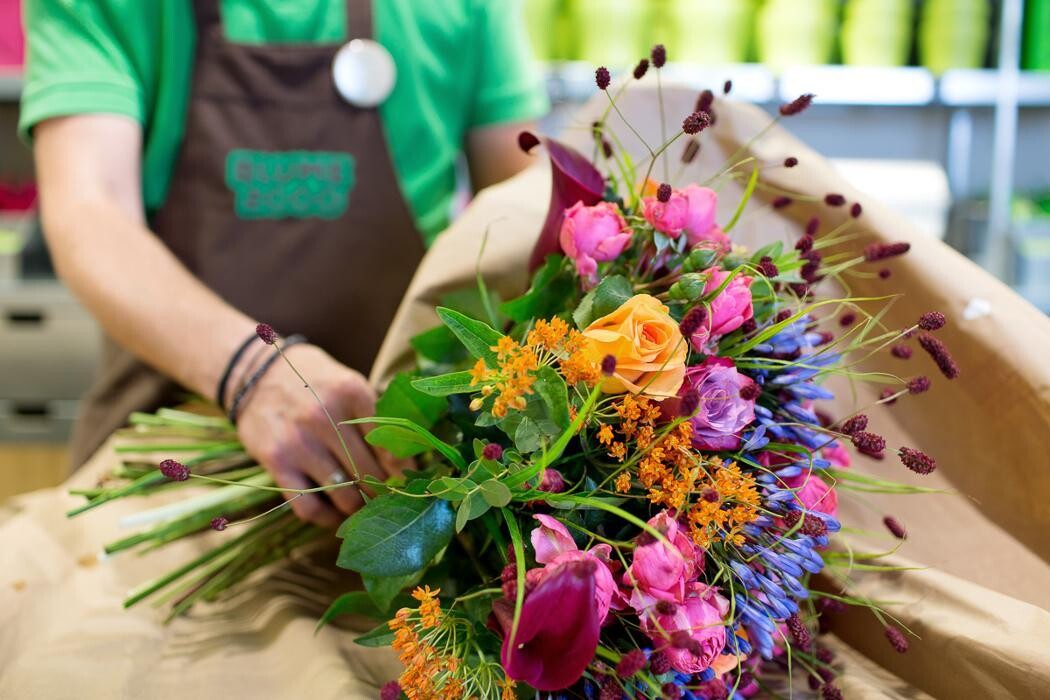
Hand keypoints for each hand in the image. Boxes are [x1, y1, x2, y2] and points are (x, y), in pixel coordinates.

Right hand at [236, 344, 410, 526]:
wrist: (256, 374)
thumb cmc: (315, 382)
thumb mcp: (349, 384)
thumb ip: (376, 416)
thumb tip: (408, 460)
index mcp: (351, 392)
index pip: (390, 443)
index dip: (405, 468)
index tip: (411, 480)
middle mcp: (325, 416)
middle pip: (369, 473)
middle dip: (384, 492)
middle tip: (391, 499)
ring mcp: (299, 441)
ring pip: (343, 494)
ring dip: (359, 507)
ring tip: (366, 507)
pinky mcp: (276, 461)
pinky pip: (308, 506)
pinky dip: (326, 518)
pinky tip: (335, 514)